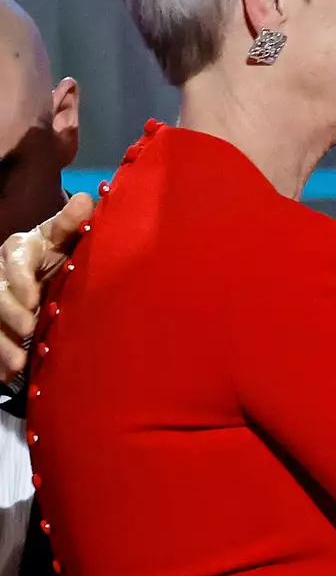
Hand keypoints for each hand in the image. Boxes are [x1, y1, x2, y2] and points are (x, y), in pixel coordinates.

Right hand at [0, 193, 93, 381]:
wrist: (46, 274)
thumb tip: (88, 200)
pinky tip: (5, 375)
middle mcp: (2, 271)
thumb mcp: (64, 239)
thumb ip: (72, 225)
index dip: (20, 280)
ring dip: (0, 342)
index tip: (32, 300)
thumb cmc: (59, 253)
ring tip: (16, 364)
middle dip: (9, 313)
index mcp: (21, 248)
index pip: (16, 261)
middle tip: (26, 329)